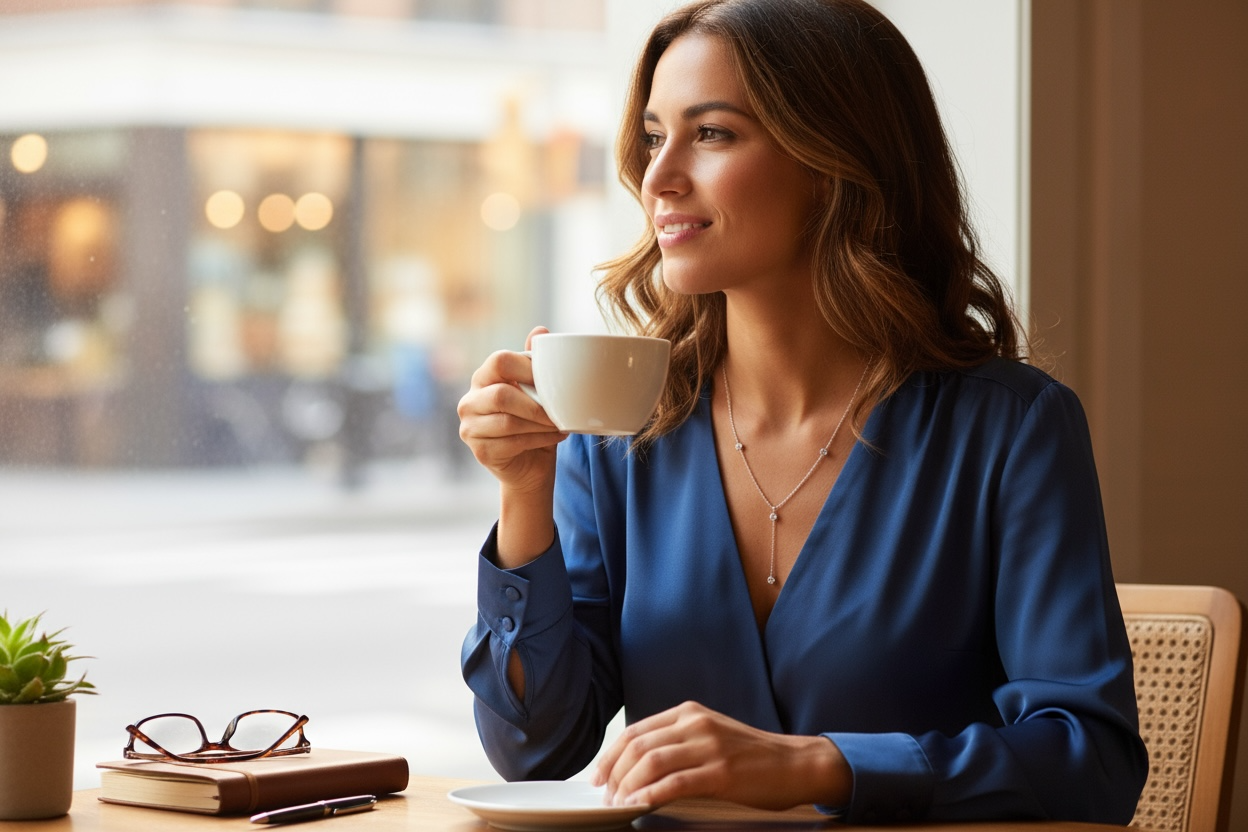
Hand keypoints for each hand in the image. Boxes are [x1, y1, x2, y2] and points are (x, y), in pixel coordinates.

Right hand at [458, 326, 566, 567]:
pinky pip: (512, 443)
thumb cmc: (534, 422)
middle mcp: (470, 400)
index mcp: (483, 378)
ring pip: (509, 422)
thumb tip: (541, 330)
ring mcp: (470, 427)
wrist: (530, 465)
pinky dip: (539, 440)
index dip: (528, 368)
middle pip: (501, 395)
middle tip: (560, 411)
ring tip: (560, 425)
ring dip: (541, 425)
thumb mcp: (537, 391)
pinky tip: (555, 438)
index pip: (500, 361)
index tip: (553, 380)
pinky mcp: (479, 450)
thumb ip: (534, 363)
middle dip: (536, 405)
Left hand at [590, 701, 850, 810]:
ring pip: (651, 762)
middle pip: (638, 745)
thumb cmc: (751, 757)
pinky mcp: (721, 772)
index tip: (597, 777)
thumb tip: (637, 766)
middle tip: (604, 797)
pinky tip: (639, 806)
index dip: (610, 755)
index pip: (636, 730)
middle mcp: (695, 723)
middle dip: (613, 773)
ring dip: (627, 786)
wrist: (795, 764)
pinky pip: (675, 782)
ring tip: (618, 805)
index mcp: (689, 712)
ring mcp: (709, 746)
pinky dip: (650, 795)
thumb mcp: (710, 735)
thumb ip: (678, 742)